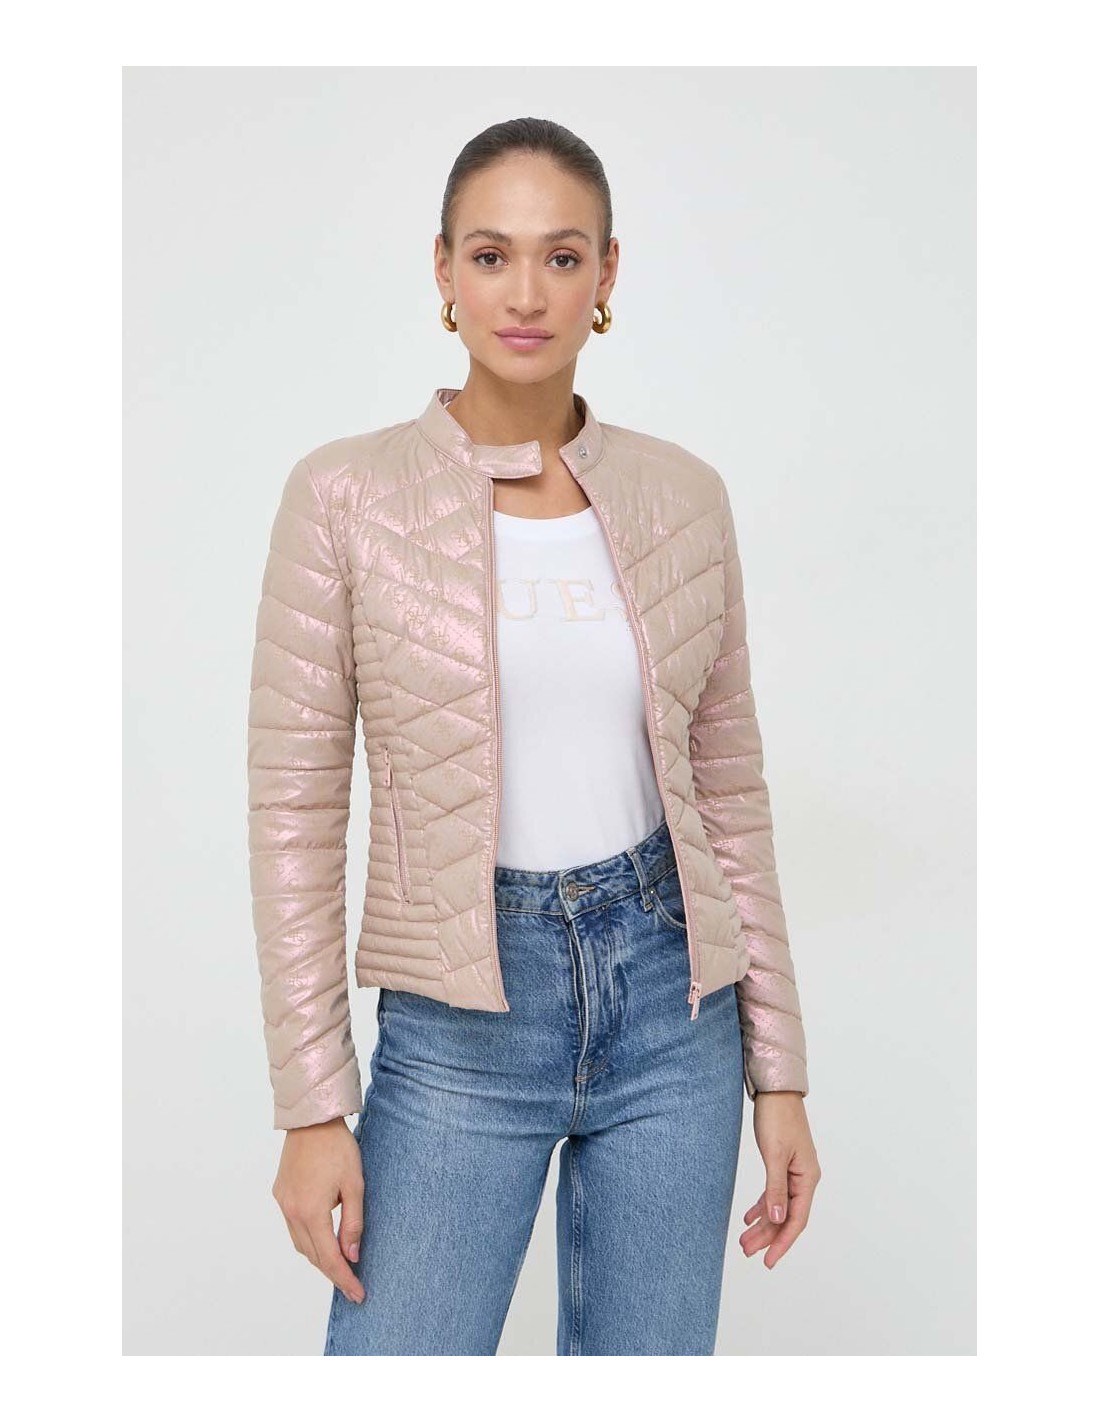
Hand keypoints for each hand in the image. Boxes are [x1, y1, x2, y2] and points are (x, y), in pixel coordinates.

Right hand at [272, 1117, 365, 1304]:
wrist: (311, 1120)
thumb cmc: (337, 1148)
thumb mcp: (355, 1185)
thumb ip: (353, 1223)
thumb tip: (352, 1256)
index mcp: (311, 1212)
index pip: (329, 1258)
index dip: (344, 1279)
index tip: (358, 1294)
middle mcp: (292, 1212)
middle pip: (313, 1255)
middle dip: (333, 1272)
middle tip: (353, 1285)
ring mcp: (283, 1203)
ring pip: (300, 1243)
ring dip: (319, 1256)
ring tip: (340, 1265)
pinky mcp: (280, 1194)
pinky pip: (293, 1227)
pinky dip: (308, 1239)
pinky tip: (322, 1238)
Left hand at [739, 1092, 820, 1268]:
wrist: (775, 1090)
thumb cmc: (777, 1118)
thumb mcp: (774, 1155)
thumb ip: (775, 1189)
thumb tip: (777, 1220)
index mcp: (807, 1178)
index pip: (796, 1219)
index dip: (782, 1242)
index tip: (768, 1261)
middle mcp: (804, 1178)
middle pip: (786, 1216)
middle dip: (767, 1236)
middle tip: (746, 1251)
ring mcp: (794, 1171)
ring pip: (778, 1206)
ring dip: (763, 1224)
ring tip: (744, 1240)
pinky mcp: (782, 1163)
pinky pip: (774, 1192)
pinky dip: (762, 1205)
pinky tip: (749, 1217)